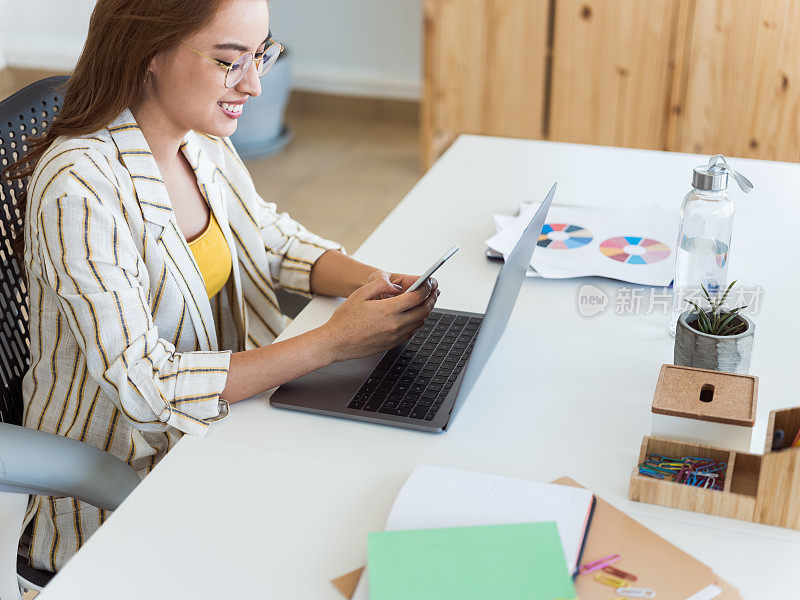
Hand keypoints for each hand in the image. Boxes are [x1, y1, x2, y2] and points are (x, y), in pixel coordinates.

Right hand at [319, 275, 439, 362]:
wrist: (336, 342)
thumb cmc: (345, 319)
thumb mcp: (360, 294)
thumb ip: (379, 285)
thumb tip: (395, 285)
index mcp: (387, 311)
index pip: (417, 297)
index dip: (427, 288)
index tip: (430, 282)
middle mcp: (394, 325)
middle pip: (424, 310)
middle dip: (432, 298)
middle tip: (434, 291)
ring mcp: (394, 336)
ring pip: (420, 322)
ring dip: (425, 310)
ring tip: (425, 301)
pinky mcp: (392, 344)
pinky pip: (411, 332)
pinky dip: (416, 322)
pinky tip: (413, 315)